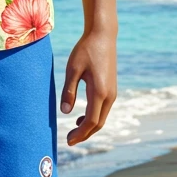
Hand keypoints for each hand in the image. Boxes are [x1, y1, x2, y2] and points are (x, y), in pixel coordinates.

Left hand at [60, 27, 116, 145]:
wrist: (102, 35)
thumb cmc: (85, 50)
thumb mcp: (72, 69)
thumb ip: (68, 91)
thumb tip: (64, 112)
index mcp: (99, 92)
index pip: (91, 122)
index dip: (80, 134)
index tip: (68, 141)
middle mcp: (109, 95)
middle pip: (98, 124)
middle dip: (84, 134)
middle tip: (69, 140)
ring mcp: (112, 92)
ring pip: (102, 117)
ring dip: (89, 127)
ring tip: (73, 132)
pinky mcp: (111, 88)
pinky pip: (103, 109)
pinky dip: (93, 118)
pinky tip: (81, 118)